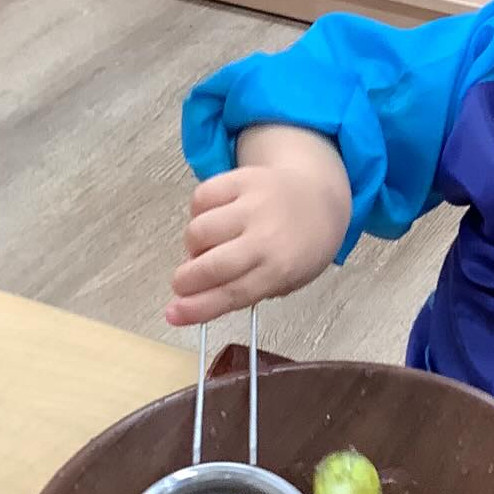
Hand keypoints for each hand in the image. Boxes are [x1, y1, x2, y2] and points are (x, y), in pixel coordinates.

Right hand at [167, 128, 350, 325]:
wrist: (320, 198)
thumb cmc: (300, 246)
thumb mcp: (286, 280)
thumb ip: (244, 291)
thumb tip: (192, 301)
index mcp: (282, 269)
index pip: (232, 294)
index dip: (197, 308)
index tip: (173, 315)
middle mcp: (268, 236)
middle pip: (211, 265)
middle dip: (186, 280)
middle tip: (182, 283)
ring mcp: (254, 204)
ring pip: (199, 231)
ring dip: (193, 246)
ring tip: (207, 248)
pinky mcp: (243, 178)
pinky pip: (201, 197)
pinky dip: (197, 212)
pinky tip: (212, 219)